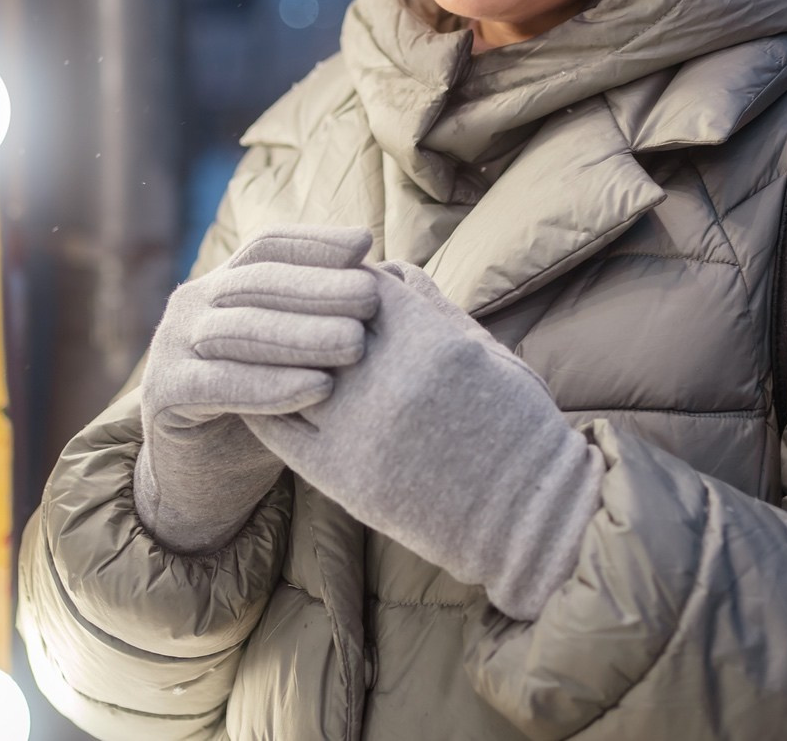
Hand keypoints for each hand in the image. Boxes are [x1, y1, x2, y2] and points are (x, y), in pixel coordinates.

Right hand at [134, 225, 378, 552]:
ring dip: (302, 336)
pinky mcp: (163, 392)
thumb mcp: (297, 355)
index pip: (267, 246)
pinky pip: (221, 384)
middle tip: (372, 297)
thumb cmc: (268, 408)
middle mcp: (191, 304)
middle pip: (258, 283)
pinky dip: (272, 386)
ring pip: (241, 331)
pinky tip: (319, 388)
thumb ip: (326, 317)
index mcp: (222, 284)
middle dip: (319, 288)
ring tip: (356, 342)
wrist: (204, 480)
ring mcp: (170, 346)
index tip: (365, 244)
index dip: (314, 242)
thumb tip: (397, 276)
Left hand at [245, 262, 603, 619]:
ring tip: (266, 344)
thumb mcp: (486, 349)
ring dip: (277, 353)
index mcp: (430, 343)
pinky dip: (265, 402)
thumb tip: (387, 270)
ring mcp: (360, 431)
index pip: (359, 285)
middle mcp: (388, 381)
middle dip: (305, 310)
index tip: (336, 278)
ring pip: (289, 371)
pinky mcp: (341, 476)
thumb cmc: (518, 426)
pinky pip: (280, 427)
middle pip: (316, 323)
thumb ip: (431, 307)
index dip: (344, 276)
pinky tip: (260, 390)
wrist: (526, 516)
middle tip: (289, 303)